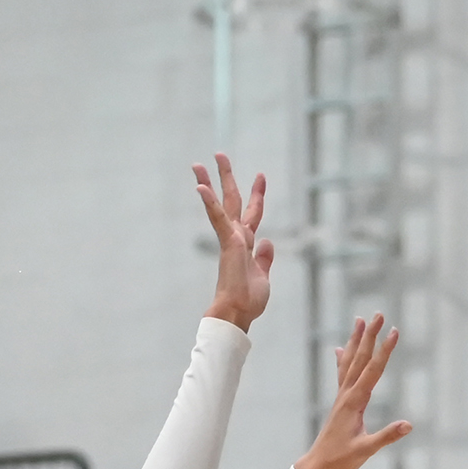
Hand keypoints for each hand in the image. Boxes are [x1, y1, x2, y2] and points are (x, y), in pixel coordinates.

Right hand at [196, 154, 273, 329]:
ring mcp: (232, 238)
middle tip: (220, 154)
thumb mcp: (263, 276)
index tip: (260, 175)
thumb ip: (264, 258)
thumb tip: (268, 241)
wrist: (238, 313)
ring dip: (212, 182)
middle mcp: (237, 237)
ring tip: (199, 163)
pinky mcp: (228, 243)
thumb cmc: (248, 301)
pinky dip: (210, 203)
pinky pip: (218, 219)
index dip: (257, 194)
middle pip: (233, 200)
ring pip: (222, 204)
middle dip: (227, 177)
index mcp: (247, 244)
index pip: (252, 213)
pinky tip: (200, 187)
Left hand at [293, 315, 412, 468]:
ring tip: (360, 320)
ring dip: (356, 341)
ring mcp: (342, 396)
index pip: (373, 370)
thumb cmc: (342, 459)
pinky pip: (342, 374)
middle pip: (361, 358)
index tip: (394, 332)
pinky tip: (341, 349)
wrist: (319, 465)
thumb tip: (408, 425)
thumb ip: (387, 436)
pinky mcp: (340, 402)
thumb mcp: (366, 449)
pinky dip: (343, 359)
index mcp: (354, 402)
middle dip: (370, 335)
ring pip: (350, 362)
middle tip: (378, 314)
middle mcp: (347, 394)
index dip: (385, 351)